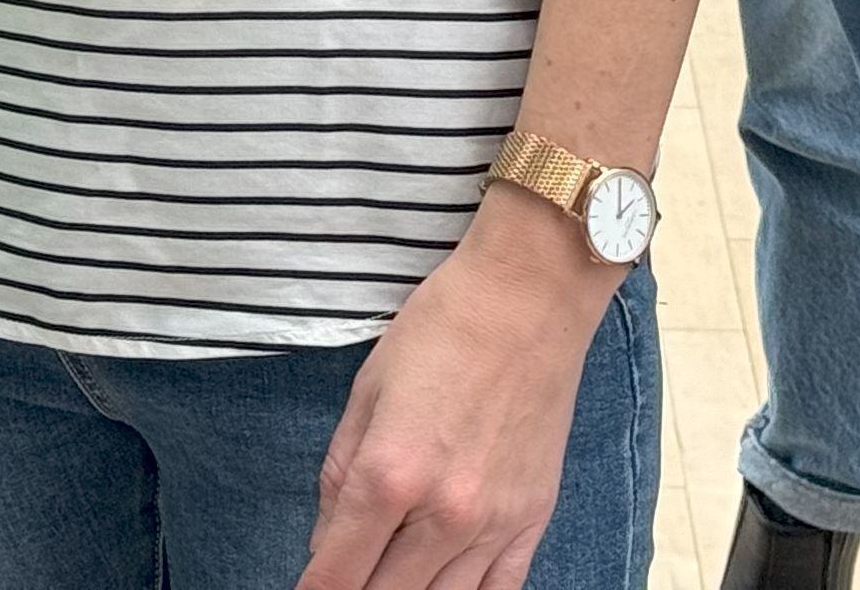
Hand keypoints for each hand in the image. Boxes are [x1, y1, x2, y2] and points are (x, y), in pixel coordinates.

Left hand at [295, 184, 614, 589]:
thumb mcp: (365, 391)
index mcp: (389, 474)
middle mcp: (443, 513)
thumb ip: (339, 475)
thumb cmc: (442, 328)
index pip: (335, 574)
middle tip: (345, 574)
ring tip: (390, 574)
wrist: (529, 298)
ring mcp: (494, 523)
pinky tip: (444, 582)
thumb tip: (326, 542)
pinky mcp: (533, 518)